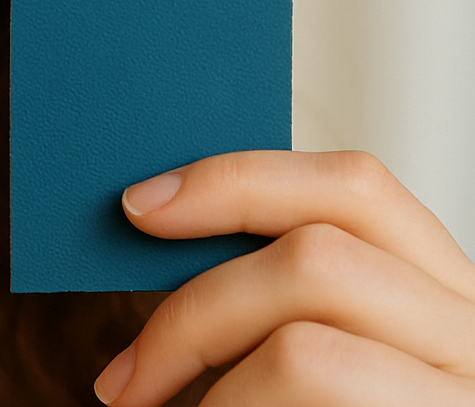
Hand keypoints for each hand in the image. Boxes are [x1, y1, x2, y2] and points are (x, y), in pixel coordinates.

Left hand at [93, 150, 474, 404]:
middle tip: (124, 380)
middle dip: (192, 309)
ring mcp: (464, 402)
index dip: (237, 181)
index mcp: (444, 291)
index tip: (137, 207)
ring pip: (304, 348)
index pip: (355, 187)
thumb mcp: (322, 344)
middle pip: (316, 256)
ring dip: (207, 388)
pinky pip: (310, 404)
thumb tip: (156, 222)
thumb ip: (272, 293)